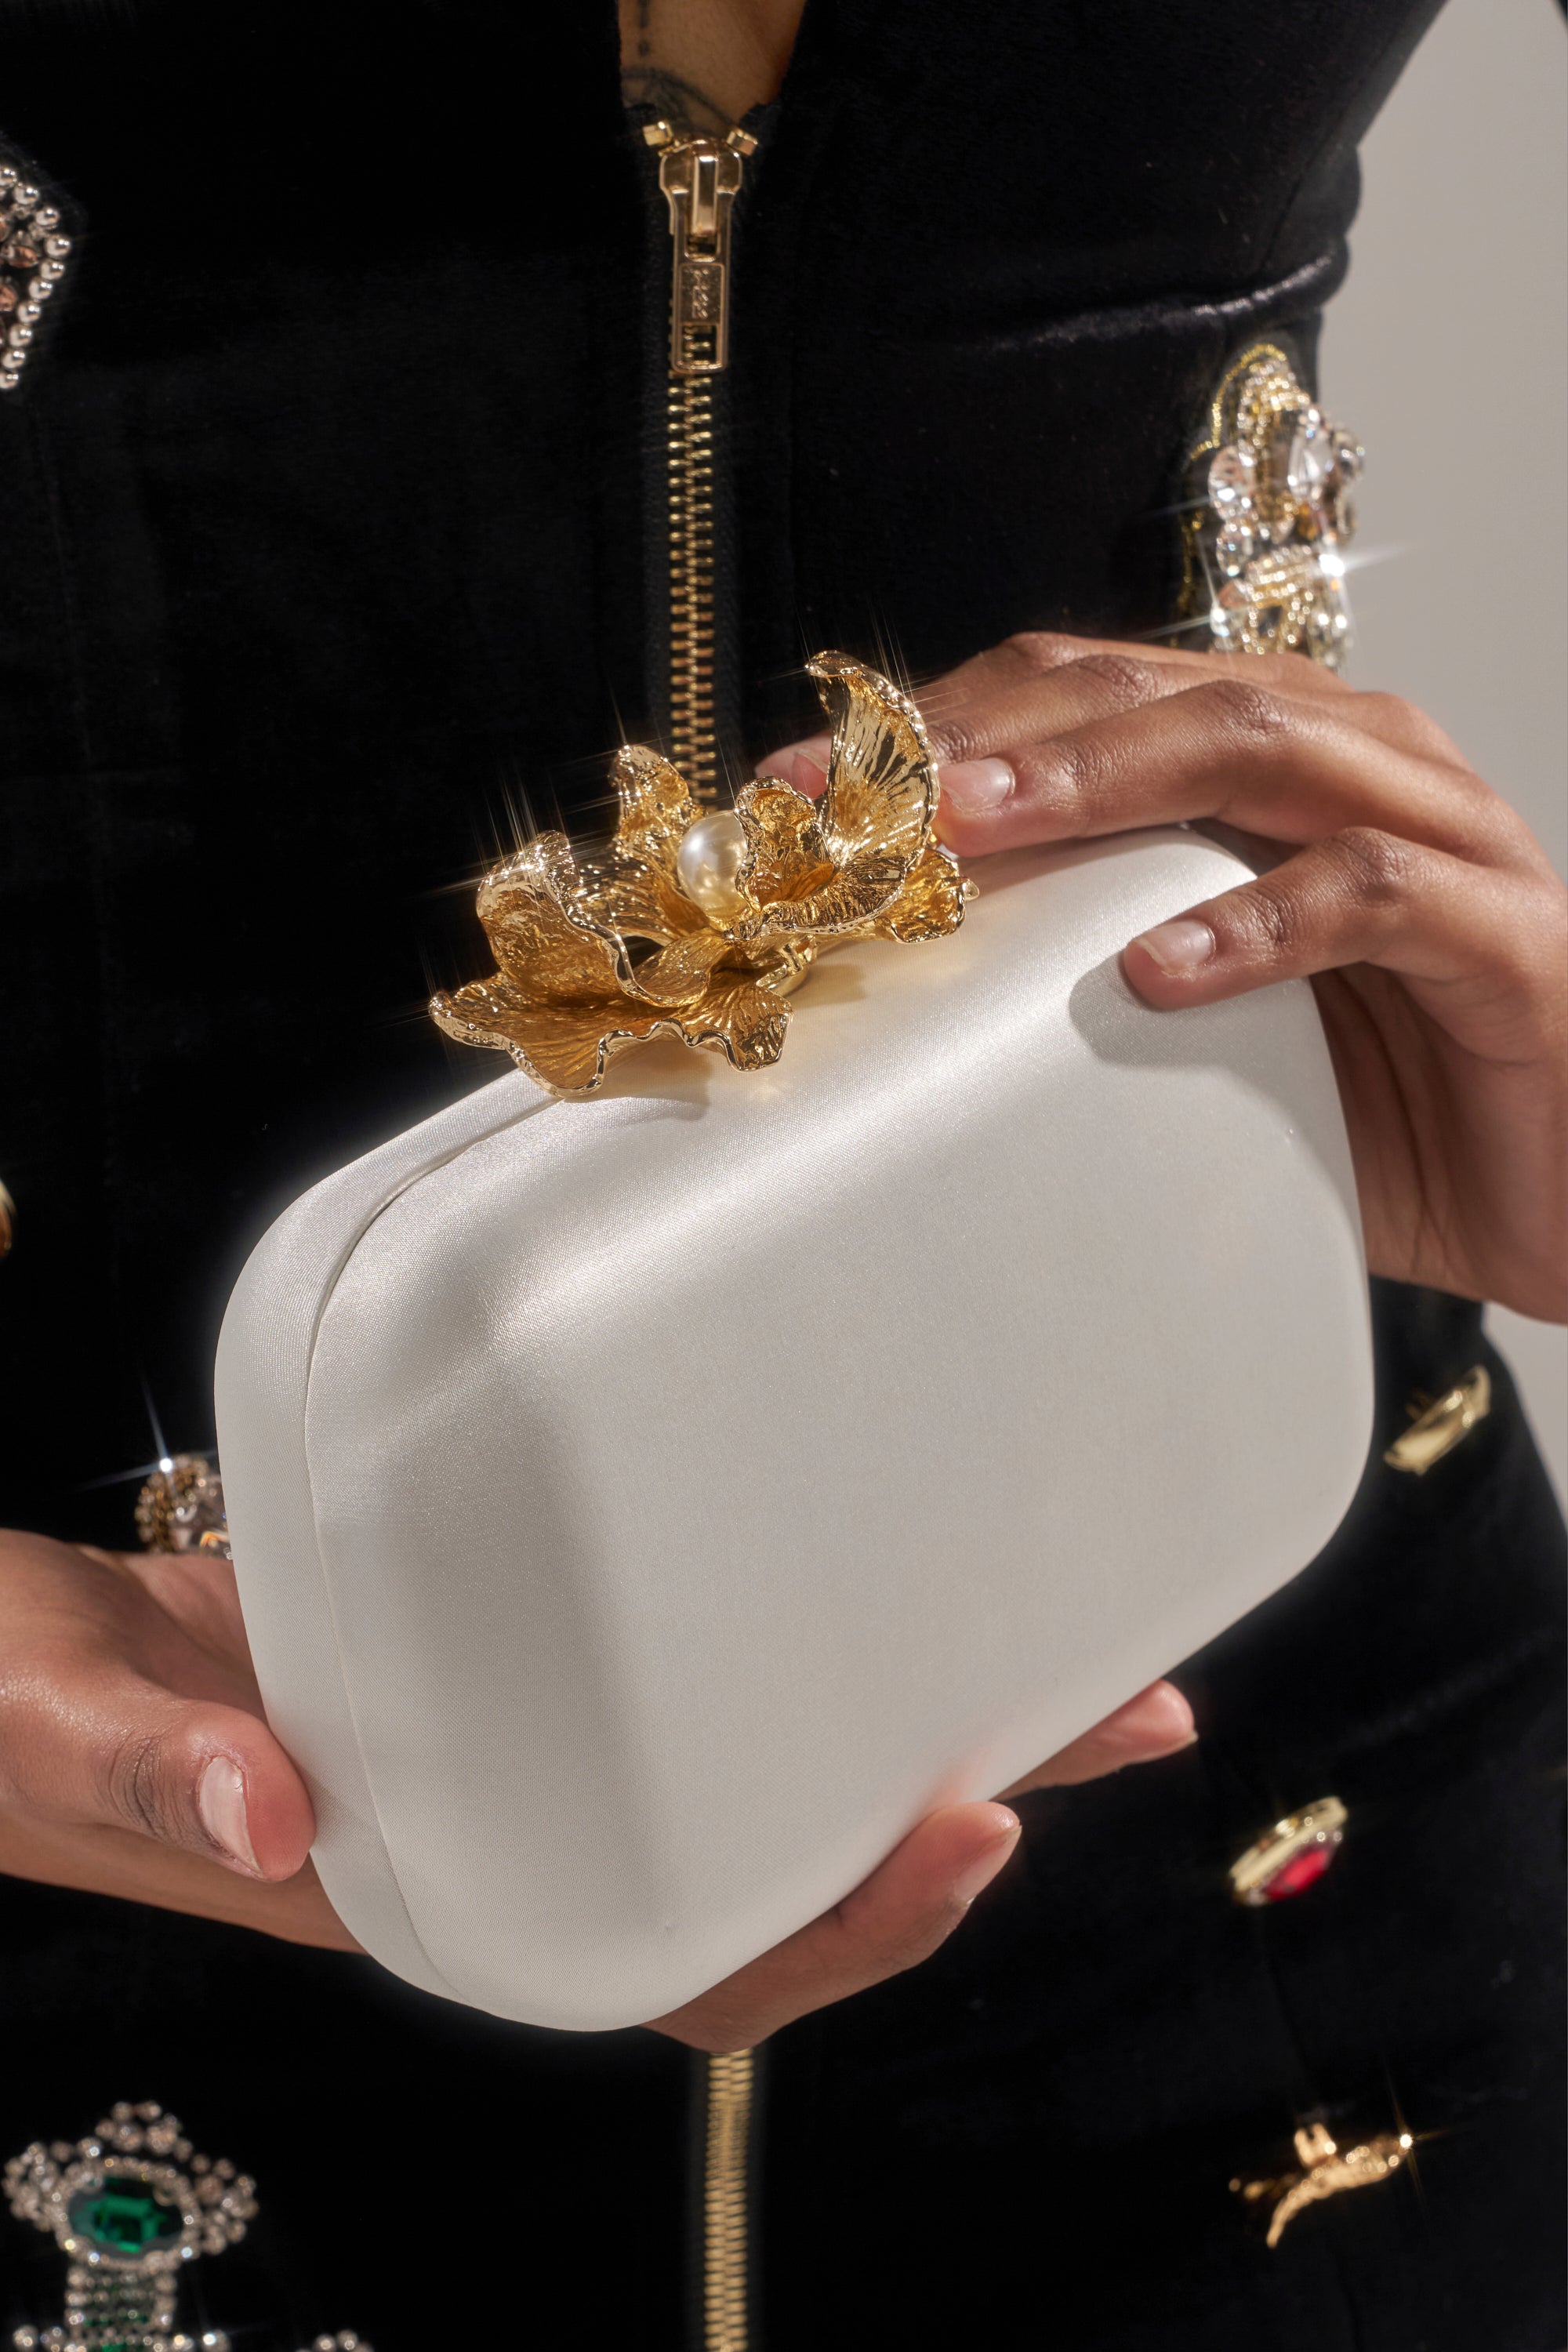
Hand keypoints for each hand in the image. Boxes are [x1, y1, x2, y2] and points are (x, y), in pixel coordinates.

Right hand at [0, 1524, 1193, 2037]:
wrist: (8, 1666)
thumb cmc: (21, 1723)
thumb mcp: (63, 1740)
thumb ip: (148, 1779)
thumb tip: (265, 1818)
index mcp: (453, 1896)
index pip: (684, 1959)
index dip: (840, 1926)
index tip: (967, 1831)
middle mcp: (527, 1827)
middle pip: (782, 1846)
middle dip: (960, 1800)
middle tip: (1128, 1713)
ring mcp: (532, 1731)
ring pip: (760, 1743)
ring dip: (917, 1699)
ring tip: (1075, 1629)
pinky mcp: (514, 1630)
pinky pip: (687, 1642)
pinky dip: (792, 1613)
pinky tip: (862, 1539)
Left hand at [762, 634, 1567, 1319]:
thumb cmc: (1385, 1095)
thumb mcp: (1207, 1020)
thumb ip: (1090, 965)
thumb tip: (901, 984)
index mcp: (1271, 763)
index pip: (1083, 692)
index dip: (937, 724)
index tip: (801, 790)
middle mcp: (1353, 762)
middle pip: (1151, 689)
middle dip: (987, 733)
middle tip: (856, 798)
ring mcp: (1440, 832)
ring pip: (1259, 747)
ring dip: (1100, 780)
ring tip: (974, 833)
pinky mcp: (1504, 933)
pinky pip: (1372, 893)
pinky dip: (1260, 919)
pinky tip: (1160, 967)